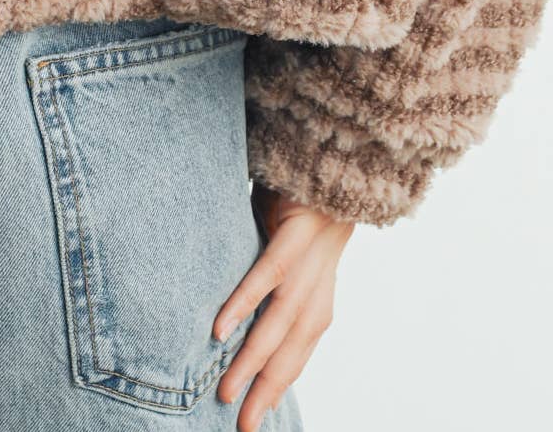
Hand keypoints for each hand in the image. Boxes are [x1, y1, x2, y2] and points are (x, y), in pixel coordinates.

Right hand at [212, 183, 352, 429]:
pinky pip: (270, 272)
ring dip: (254, 358)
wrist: (330, 148)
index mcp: (319, 291)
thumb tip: (230, 305)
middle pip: (294, 346)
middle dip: (269, 388)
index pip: (300, 349)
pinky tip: (222, 327)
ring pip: (283, 319)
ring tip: (227, 390)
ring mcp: (312, 257)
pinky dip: (247, 301)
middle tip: (243, 424)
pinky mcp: (297, 229)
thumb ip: (267, 274)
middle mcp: (320, 282)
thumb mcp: (282, 242)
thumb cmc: (296, 197)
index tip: (256, 419)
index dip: (279, 383)